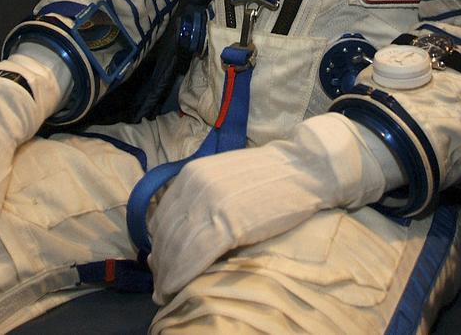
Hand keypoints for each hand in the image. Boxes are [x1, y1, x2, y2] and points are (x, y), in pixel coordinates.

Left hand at [146, 114, 393, 302]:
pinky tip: (177, 289)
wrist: (302, 168)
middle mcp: (195, 187)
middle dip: (161, 265)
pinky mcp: (228, 224)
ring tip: (166, 293)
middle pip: (167, 235)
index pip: (163, 218)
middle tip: (159, 287)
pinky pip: (195, 255)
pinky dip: (182, 275)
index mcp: (192, 175)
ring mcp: (210, 204)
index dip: (159, 247)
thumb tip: (180, 228)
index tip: (158, 267)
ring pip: (178, 247)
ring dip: (168, 274)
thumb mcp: (224, 178)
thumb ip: (201, 198)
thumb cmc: (269, 176)